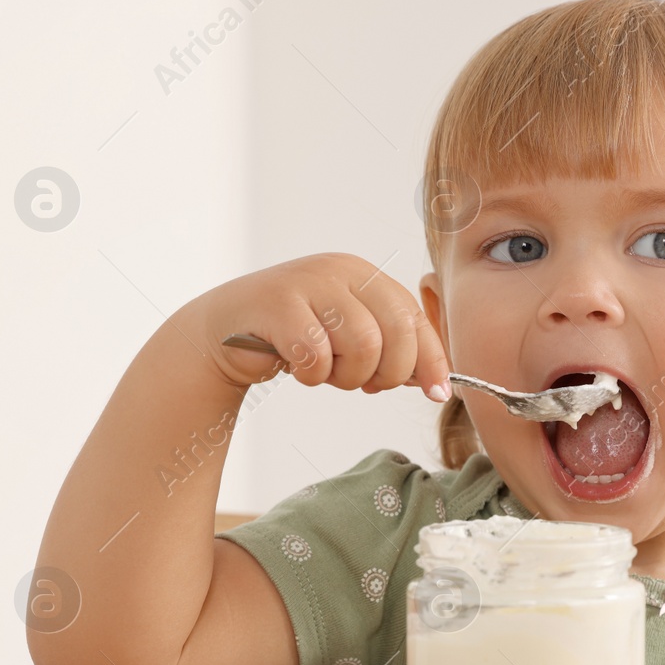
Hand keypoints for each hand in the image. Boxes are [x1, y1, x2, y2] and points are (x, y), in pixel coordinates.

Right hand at [189, 252, 450, 399]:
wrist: (226, 331)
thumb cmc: (297, 337)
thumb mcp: (352, 338)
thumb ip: (393, 351)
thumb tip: (437, 383)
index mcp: (367, 276)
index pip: (415, 318)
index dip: (431, 359)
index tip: (438, 394)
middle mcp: (341, 270)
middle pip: (397, 332)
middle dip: (389, 373)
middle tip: (366, 385)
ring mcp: (308, 282)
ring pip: (363, 345)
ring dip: (348, 376)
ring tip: (328, 373)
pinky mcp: (277, 304)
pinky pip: (317, 354)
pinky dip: (313, 375)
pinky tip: (301, 370)